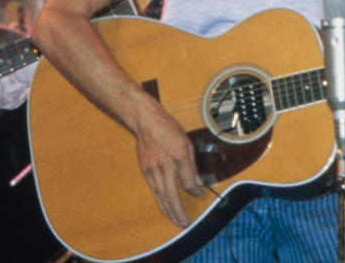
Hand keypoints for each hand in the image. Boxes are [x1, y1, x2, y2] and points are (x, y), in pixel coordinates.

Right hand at [132, 97, 206, 227]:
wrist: (145, 120)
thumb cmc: (167, 128)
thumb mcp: (186, 143)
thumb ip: (192, 165)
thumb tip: (198, 183)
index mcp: (178, 156)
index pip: (188, 182)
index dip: (195, 191)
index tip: (199, 193)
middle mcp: (165, 164)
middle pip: (172, 194)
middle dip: (179, 211)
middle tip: (185, 223)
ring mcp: (153, 168)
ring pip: (161, 195)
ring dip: (169, 211)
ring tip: (176, 221)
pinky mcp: (145, 170)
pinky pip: (154, 190)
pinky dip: (160, 202)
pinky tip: (165, 209)